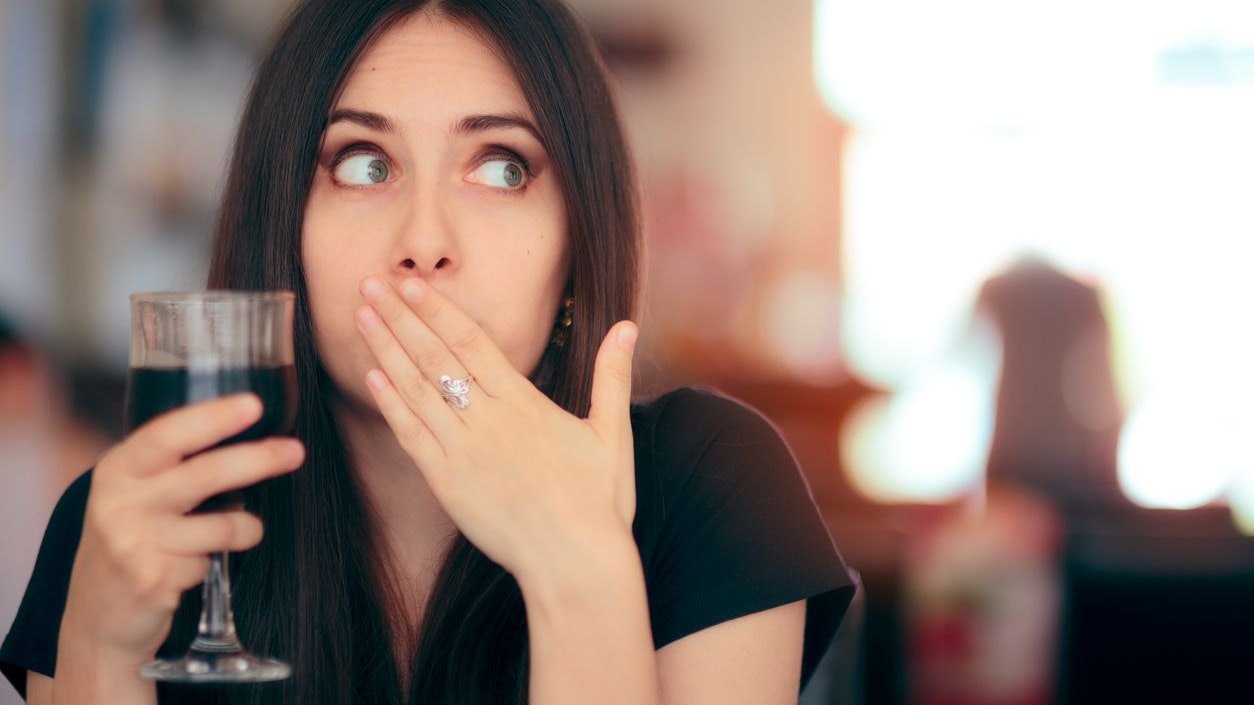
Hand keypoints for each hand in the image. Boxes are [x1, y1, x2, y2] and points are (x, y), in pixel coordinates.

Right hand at [61, 394, 303, 662]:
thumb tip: (248, 437)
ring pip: (222, 524)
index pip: (166, 434)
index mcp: (118, 469)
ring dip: (247, 528)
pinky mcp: (151, 579)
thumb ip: (174, 466)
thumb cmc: (132, 543)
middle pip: (204, 473)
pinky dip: (212, 562)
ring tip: (244, 531)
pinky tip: (192, 567)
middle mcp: (120, 501)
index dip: (213, 417)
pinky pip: (209, 562)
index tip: (254, 405)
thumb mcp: (136, 495)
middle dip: (258, 459)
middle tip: (294, 451)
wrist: (98, 618)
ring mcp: (134, 542)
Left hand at [354, 276, 638, 580]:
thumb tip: (627, 325)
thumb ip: (611, 376)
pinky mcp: (447, 484)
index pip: (471, 342)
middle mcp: (488, 419)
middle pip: (435, 356)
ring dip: (386, 351)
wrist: (575, 561)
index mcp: (524, 403)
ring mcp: (463, 451)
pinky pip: (411, 436)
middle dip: (400, 317)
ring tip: (361, 318)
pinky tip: (372, 378)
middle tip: (369, 284)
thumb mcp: (612, 432)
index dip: (437, 309)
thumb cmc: (599, 502)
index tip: (411, 283)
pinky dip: (391, 404)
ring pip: (416, 390)